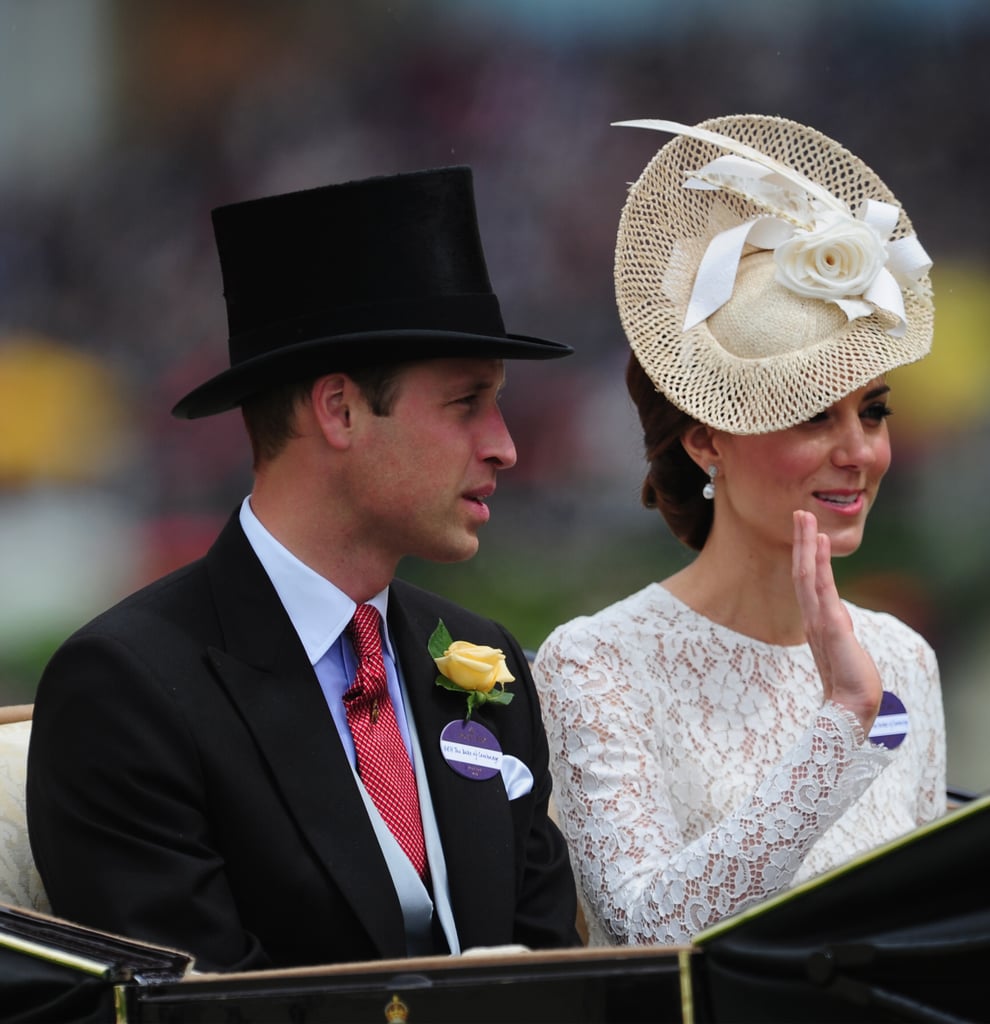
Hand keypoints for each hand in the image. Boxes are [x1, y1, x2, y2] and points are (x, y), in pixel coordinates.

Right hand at [792, 510, 881, 736]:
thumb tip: (836, 623)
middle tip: (799, 514)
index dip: (805, 556)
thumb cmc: (850, 684)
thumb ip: (837, 634)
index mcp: (817, 622)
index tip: (806, 532)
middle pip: (802, 572)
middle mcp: (814, 618)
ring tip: (805, 520)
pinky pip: (823, 589)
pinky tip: (819, 545)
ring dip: (806, 545)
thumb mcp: (843, 652)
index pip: (807, 583)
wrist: (852, 709)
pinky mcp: (831, 626)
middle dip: (801, 542)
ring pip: (808, 575)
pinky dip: (818, 564)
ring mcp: (820, 621)